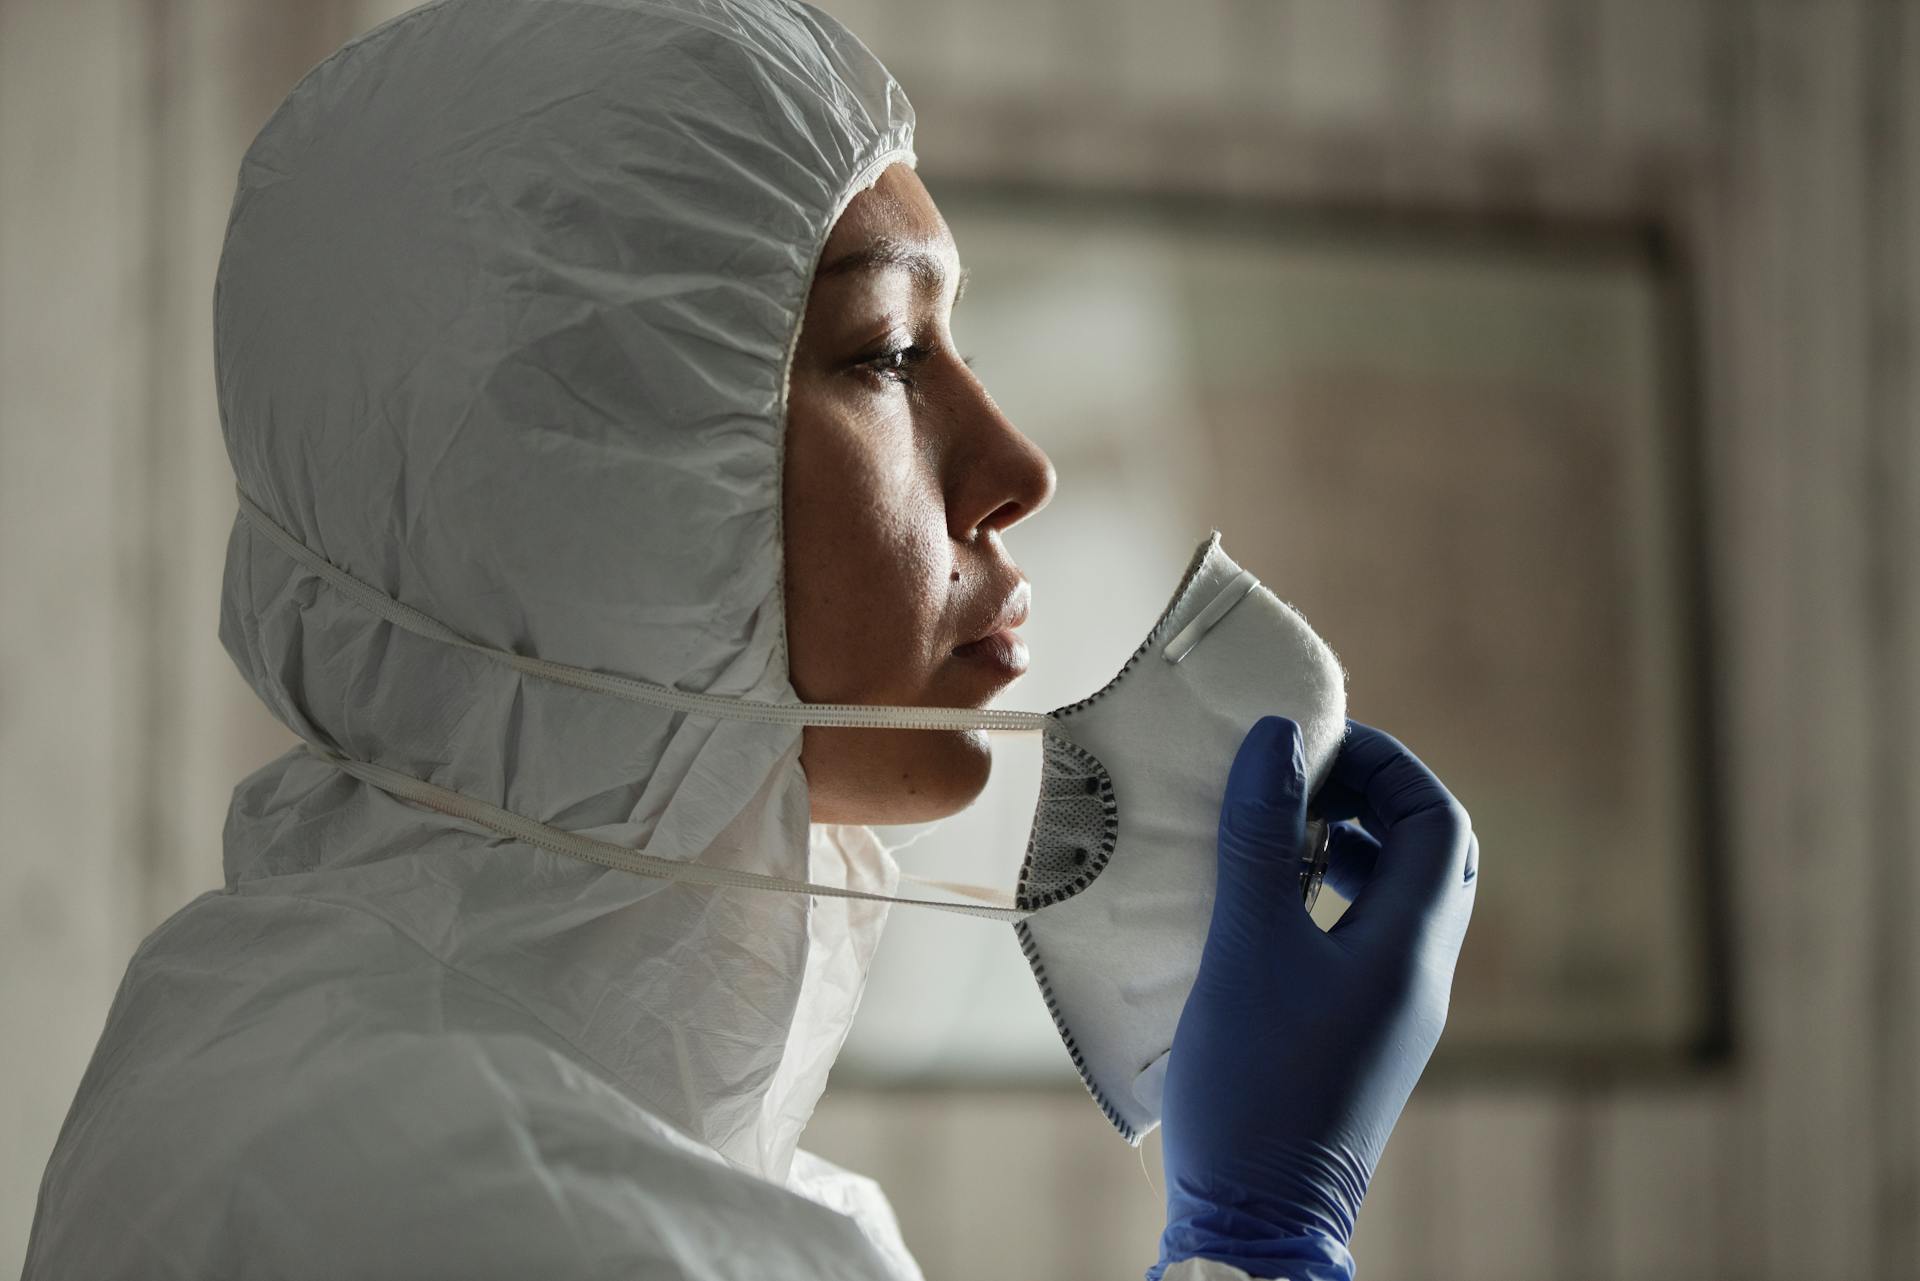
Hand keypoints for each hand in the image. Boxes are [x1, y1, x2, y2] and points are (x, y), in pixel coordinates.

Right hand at [1151, 717, 1477, 1280]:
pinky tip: (1266, 903)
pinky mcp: (1357, 1039)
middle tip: (1303, 782)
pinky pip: (1365, 941)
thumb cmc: (1255, 1082)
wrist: (1255, 1220)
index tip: (1315, 747)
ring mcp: (1391, 1014)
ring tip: (1280, 833)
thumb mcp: (1247, 946)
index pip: (1439, 822)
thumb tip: (1277, 739)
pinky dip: (1329, 899)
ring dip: (1352, 849)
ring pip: (1399, 901)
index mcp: (1411, 951)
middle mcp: (1418, 979)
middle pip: (1433, 858)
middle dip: (1376, 801)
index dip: (1388, 767)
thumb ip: (1260, 838)